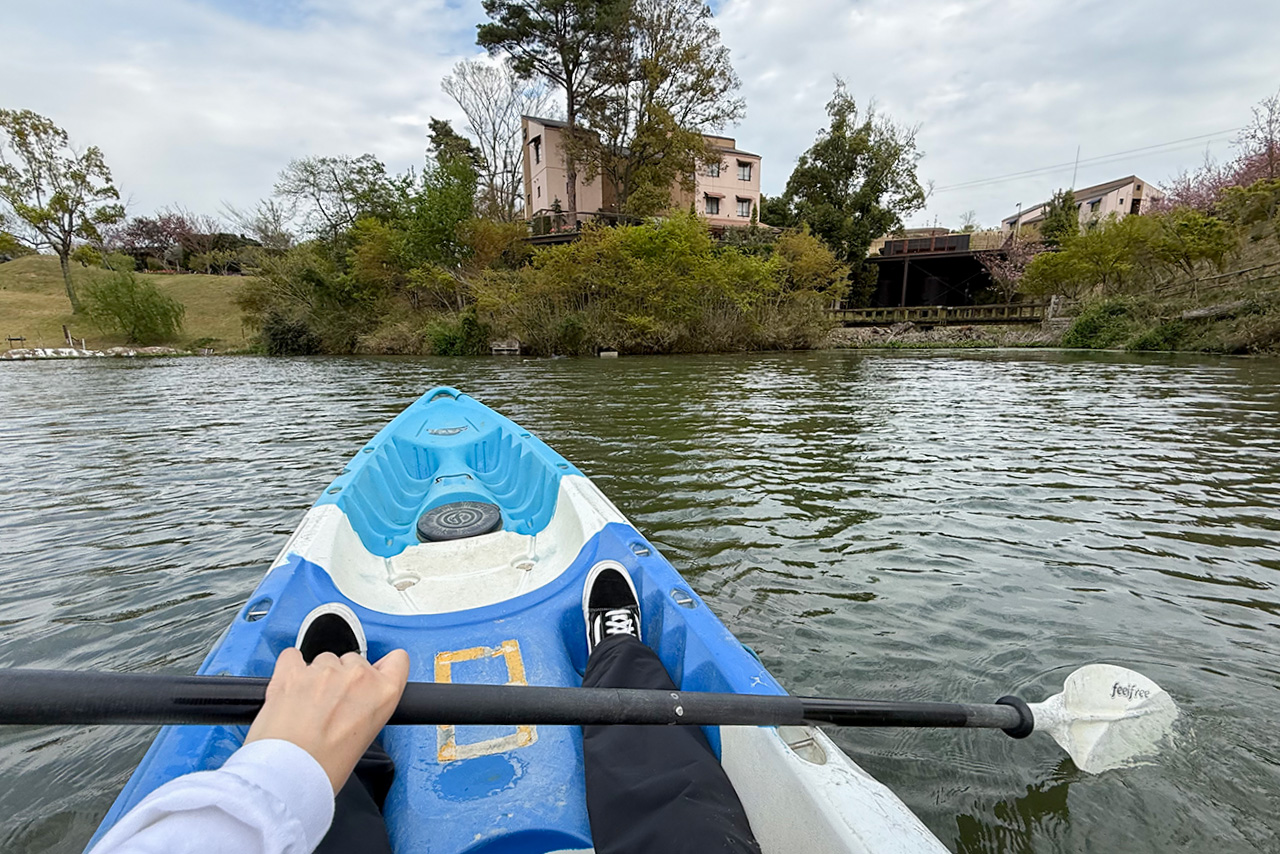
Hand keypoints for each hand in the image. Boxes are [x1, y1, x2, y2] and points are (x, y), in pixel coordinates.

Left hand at [246, 647, 409, 792]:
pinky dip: (290, 669)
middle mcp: (357, 677)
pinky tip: (289, 690)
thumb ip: (367, 707)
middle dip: (342, 680)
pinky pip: (292, 656)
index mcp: (383, 695)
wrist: (287, 778)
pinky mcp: (292, 671)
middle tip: (329, 709)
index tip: (373, 675)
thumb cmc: (324, 770)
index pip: (397, 660)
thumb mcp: (366, 739)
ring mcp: (324, 671)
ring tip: (305, 709)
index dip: (383, 668)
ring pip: (323, 660)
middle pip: (354, 661)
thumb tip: (355, 701)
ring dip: (316, 678)